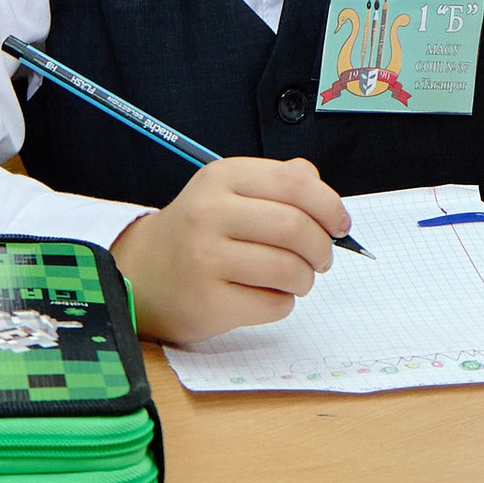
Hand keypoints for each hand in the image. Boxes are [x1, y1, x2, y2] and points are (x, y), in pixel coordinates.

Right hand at [110, 156, 348, 343]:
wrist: (142, 273)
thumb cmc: (197, 232)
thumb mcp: (228, 192)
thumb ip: (276, 182)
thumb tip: (320, 188)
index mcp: (222, 178)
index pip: (294, 184)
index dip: (329, 205)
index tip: (341, 224)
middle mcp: (210, 213)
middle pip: (296, 228)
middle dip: (322, 248)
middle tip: (322, 259)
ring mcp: (206, 259)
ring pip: (289, 270)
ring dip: (305, 279)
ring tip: (295, 279)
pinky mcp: (208, 302)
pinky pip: (274, 304)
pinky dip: (283, 303)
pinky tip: (265, 295)